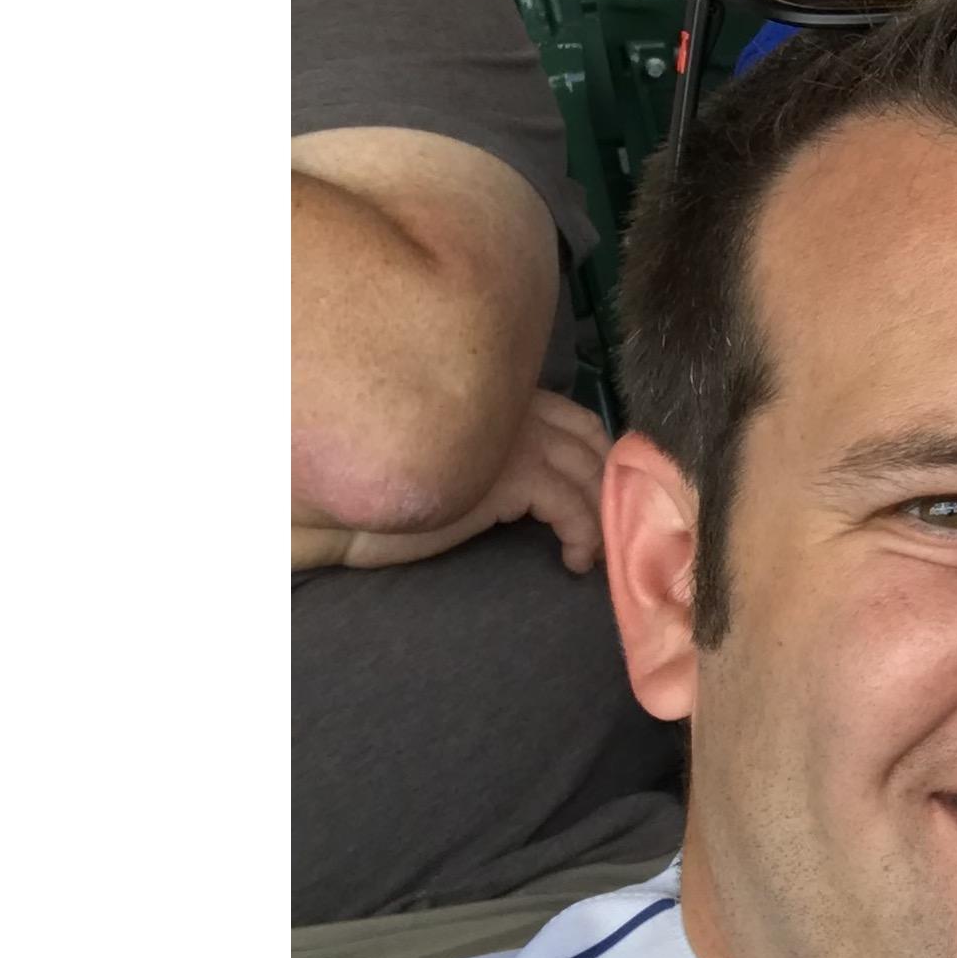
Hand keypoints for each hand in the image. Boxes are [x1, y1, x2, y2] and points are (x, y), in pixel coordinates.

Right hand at [318, 389, 613, 574]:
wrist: (343, 499)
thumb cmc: (387, 480)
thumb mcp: (454, 454)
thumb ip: (494, 446)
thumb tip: (537, 479)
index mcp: (500, 395)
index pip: (577, 416)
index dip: (600, 456)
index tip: (605, 494)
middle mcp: (513, 407)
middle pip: (592, 441)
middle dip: (611, 485)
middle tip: (613, 525)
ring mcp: (515, 436)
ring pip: (588, 475)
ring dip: (601, 516)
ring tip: (595, 552)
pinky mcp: (510, 475)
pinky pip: (571, 507)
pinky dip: (584, 537)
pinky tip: (574, 562)